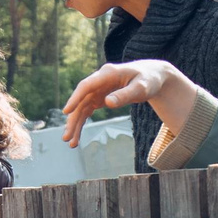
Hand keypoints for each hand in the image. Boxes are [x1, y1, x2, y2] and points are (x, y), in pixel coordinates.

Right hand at [62, 60, 198, 146]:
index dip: (75, 98)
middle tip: (66, 138)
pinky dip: (82, 123)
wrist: (152, 76)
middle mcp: (99, 81)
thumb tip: (107, 103)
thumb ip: (124, 95)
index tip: (67, 112)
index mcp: (107, 74)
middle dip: (73, 119)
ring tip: (71, 143)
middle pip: (81, 101)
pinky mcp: (99, 97)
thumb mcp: (141, 88)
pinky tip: (77, 136)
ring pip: (82, 108)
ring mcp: (98, 89)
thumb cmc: (148, 80)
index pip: (86, 86)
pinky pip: (87, 111)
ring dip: (75, 125)